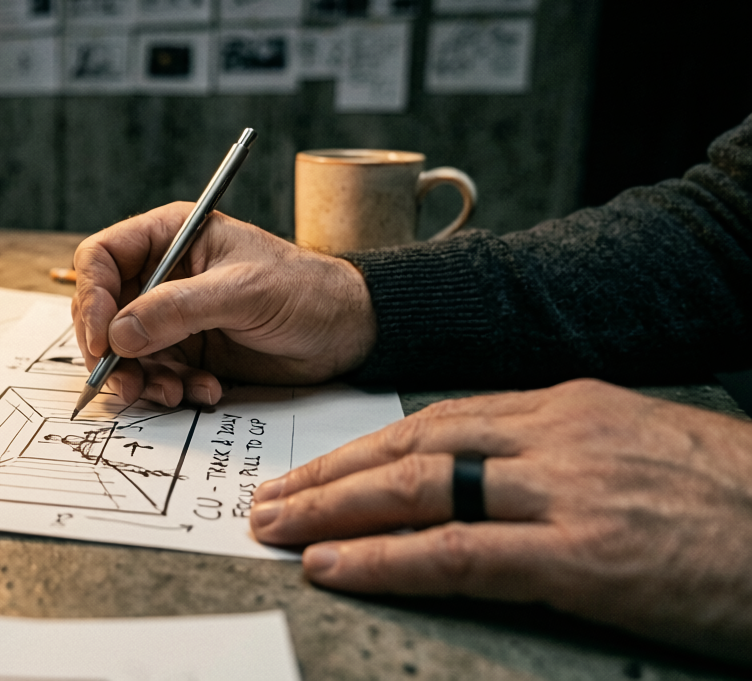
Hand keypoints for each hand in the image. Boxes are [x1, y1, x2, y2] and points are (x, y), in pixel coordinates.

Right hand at [71, 203, 376, 405]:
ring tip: (172, 393)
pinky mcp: (189, 351)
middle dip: (111, 351)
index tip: (101, 341)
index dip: (91, 298)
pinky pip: (156, 375)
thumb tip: (119, 334)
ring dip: (141, 379)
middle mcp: (163, 275)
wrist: (348, 331)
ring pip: (125, 351)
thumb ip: (177, 310)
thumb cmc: (305, 290)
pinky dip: (171, 390)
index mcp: (169, 237)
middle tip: (126, 382)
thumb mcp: (241, 292)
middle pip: (103, 311)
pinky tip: (204, 391)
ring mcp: (173, 316)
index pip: (101, 259)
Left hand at [250, 379, 751, 662]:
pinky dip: (384, 560)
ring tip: (276, 529)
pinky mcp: (581, 556)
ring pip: (418, 489)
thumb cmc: (739, 500)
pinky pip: (456, 554)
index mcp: (568, 406)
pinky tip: (334, 566)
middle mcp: (555, 435)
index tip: (316, 469)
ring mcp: (566, 492)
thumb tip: (495, 476)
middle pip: (410, 446)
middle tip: (269, 498)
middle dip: (329, 474)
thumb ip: (565, 453)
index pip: (437, 420)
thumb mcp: (644, 448)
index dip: (365, 448)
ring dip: (332, 511)